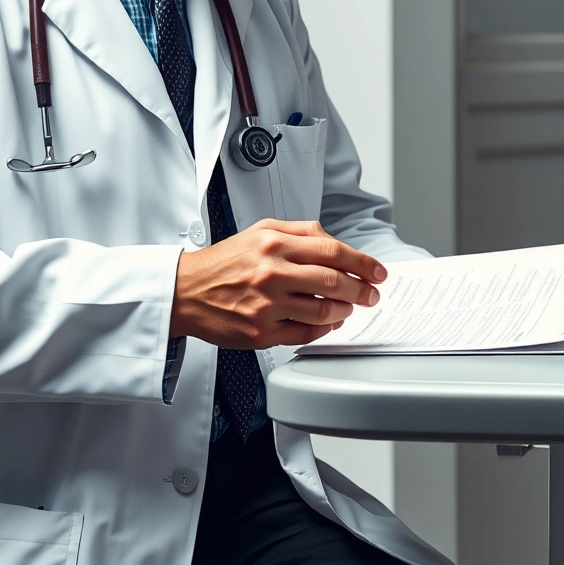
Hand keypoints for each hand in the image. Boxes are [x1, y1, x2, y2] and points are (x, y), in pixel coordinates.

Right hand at [171, 220, 385, 347]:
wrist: (186, 291)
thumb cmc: (224, 262)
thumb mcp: (260, 230)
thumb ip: (300, 231)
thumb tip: (335, 242)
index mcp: (274, 244)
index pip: (333, 251)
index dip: (363, 263)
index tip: (378, 272)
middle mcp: (271, 273)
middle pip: (334, 282)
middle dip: (361, 290)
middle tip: (371, 295)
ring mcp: (267, 305)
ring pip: (324, 310)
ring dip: (345, 311)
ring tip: (349, 308)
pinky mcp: (261, 332)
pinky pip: (305, 333)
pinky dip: (323, 329)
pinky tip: (327, 322)